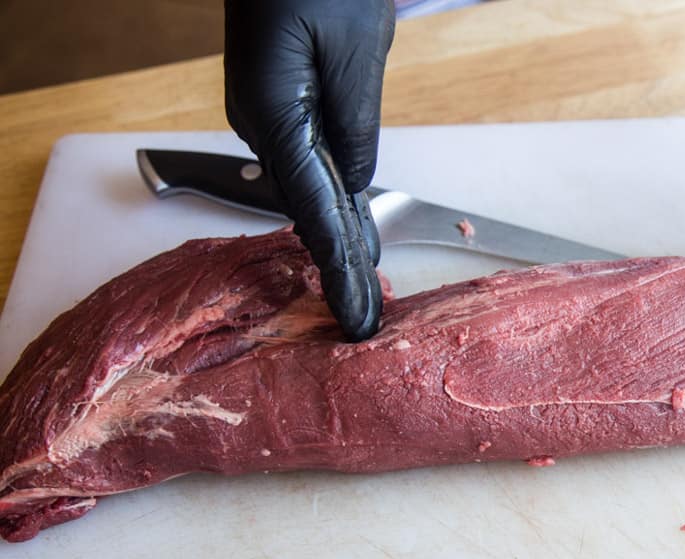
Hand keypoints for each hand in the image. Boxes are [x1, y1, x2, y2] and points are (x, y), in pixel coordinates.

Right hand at [224, 0, 395, 340]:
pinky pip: (309, 160)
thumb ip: (353, 127)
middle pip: (307, 207)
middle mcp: (260, 121)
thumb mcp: (354, 54)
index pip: (312, 208)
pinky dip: (332, 197)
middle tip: (362, 317)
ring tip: (360, 289)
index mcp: (273, 114)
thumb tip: (353, 184)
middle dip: (338, 264)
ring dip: (337, 234)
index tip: (355, 312)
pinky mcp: (278, 100)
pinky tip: (348, 224)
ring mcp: (265, 112)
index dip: (338, 266)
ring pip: (309, 187)